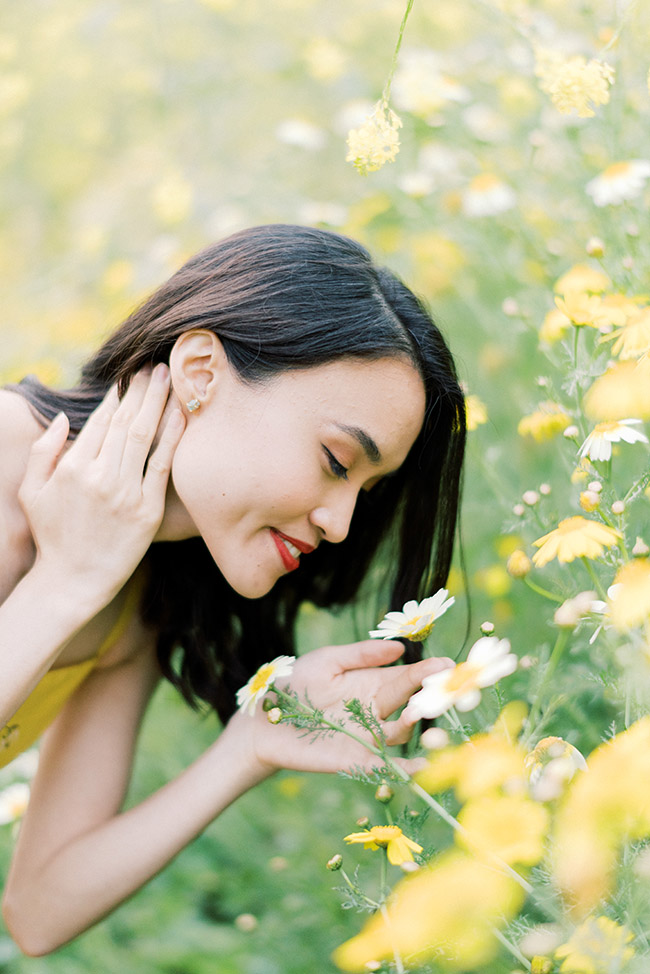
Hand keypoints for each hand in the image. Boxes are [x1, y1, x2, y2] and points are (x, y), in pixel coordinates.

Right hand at [18, 365, 185, 606]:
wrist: (72, 581)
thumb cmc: (52, 535)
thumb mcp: (32, 491)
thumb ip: (44, 451)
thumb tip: (63, 417)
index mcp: (72, 468)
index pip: (101, 421)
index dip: (118, 395)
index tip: (129, 377)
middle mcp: (99, 477)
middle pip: (126, 421)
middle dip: (142, 388)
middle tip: (156, 365)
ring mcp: (126, 494)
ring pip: (145, 436)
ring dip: (159, 402)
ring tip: (170, 377)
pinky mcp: (147, 511)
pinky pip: (163, 466)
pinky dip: (173, 437)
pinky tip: (181, 414)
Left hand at [229, 640, 454, 777]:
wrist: (263, 721)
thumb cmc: (294, 685)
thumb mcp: (327, 661)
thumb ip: (362, 654)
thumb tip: (400, 647)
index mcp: (372, 683)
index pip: (408, 677)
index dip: (428, 671)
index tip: (448, 665)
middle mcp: (377, 711)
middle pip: (412, 702)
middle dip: (431, 694)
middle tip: (448, 685)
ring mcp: (368, 737)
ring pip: (402, 732)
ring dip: (416, 722)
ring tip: (420, 710)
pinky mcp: (355, 760)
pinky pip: (385, 766)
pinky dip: (407, 769)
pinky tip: (423, 765)